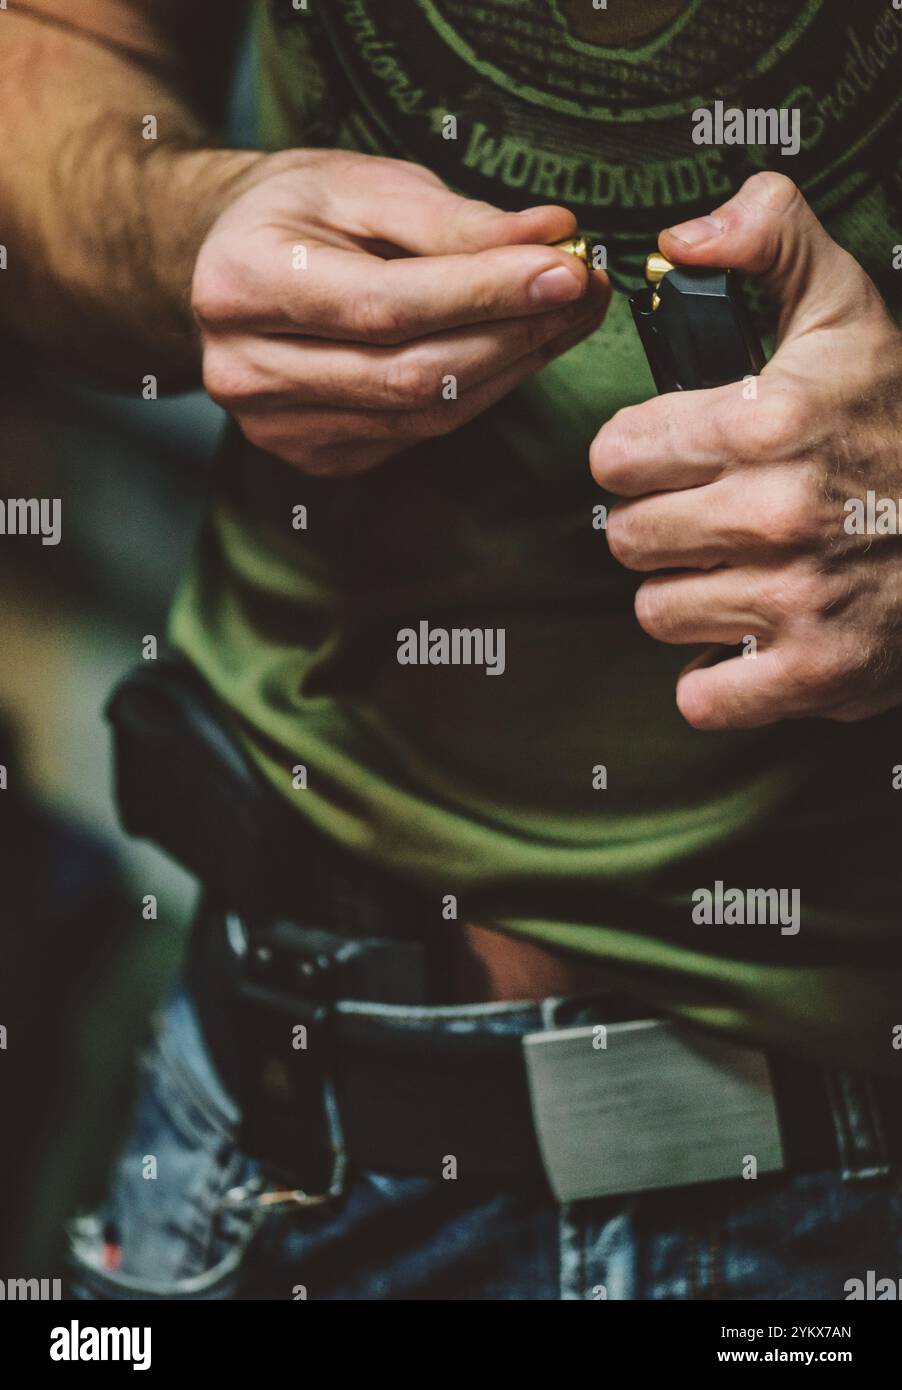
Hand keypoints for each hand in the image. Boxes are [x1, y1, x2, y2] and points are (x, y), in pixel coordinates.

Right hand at [192, 149, 609, 475]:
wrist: (224, 264)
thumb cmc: (299, 213)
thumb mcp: (365, 185)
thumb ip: (454, 220)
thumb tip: (550, 235)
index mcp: (243, 284)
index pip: (386, 306)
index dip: (485, 294)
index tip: (566, 268)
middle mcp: (246, 370)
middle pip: (410, 374)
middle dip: (513, 335)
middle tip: (585, 291)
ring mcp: (276, 427)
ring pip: (424, 415)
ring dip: (511, 368)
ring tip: (566, 315)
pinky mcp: (313, 457)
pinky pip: (417, 434)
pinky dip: (479, 393)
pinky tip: (516, 351)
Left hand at [590, 171, 901, 730]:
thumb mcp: (846, 308)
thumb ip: (766, 241)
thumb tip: (685, 235)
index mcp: (769, 422)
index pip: (616, 457)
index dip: (638, 457)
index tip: (673, 457)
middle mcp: (778, 513)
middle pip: (627, 539)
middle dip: (659, 526)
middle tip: (711, 517)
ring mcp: (797, 600)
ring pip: (656, 612)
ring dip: (688, 596)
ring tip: (741, 571)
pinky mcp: (816, 673)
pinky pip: (703, 696)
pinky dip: (719, 677)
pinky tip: (752, 636)